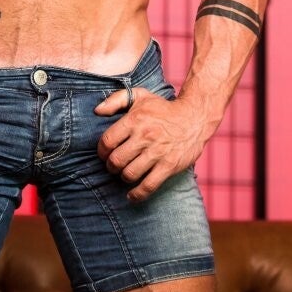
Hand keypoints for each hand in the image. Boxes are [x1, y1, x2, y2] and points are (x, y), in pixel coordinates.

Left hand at [95, 88, 205, 202]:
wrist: (194, 117)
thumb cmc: (163, 108)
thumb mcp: (140, 96)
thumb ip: (116, 100)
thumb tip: (97, 111)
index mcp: (134, 120)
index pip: (108, 141)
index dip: (102, 151)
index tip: (104, 154)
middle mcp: (144, 136)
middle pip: (116, 160)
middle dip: (111, 166)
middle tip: (113, 165)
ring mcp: (157, 152)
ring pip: (130, 174)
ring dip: (123, 177)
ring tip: (124, 173)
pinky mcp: (169, 166)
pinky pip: (148, 185)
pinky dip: (137, 194)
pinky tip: (131, 196)